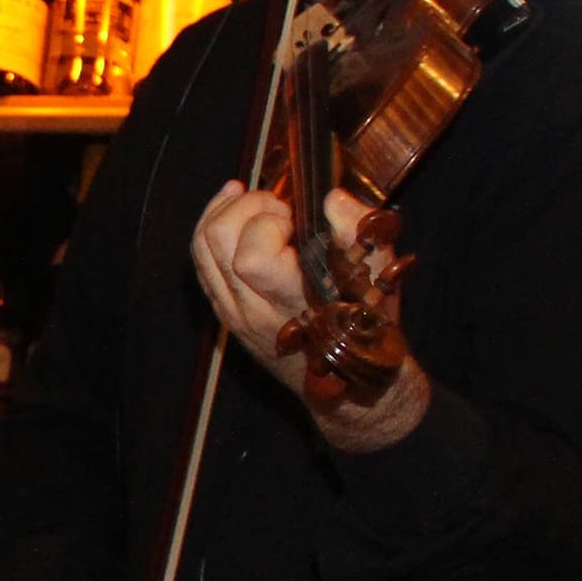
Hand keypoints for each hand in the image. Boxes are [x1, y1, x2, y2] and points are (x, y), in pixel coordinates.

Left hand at [189, 183, 429, 453]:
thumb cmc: (367, 327)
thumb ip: (359, 234)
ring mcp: (234, 314)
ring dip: (220, 212)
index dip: (269, 222)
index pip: (252, 254)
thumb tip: (332, 199)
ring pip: (202, 249)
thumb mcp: (379, 278)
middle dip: (243, 208)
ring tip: (245, 196)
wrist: (348, 384)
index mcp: (293, 303)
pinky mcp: (226, 314)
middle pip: (217, 242)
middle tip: (275, 206)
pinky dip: (211, 233)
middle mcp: (255, 310)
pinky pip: (202, 265)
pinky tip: (231, 214)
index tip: (295, 219)